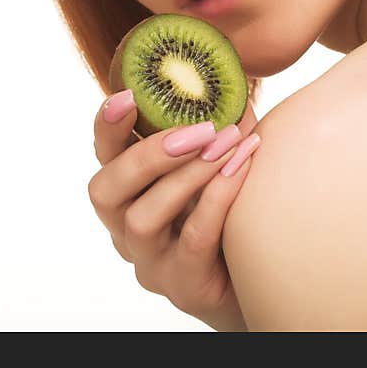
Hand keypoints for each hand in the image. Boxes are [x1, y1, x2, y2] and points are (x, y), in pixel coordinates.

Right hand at [90, 91, 259, 329]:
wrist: (265, 275)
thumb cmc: (232, 209)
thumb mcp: (212, 164)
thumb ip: (207, 129)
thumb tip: (225, 80)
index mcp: (126, 192)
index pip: (101, 156)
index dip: (106, 126)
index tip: (127, 95)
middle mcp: (124, 228)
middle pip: (105, 191)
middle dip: (148, 154)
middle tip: (199, 128)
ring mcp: (149, 262)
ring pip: (143, 217)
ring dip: (186, 175)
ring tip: (227, 145)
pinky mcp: (183, 287)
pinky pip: (193, 239)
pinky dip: (216, 198)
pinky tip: (241, 169)